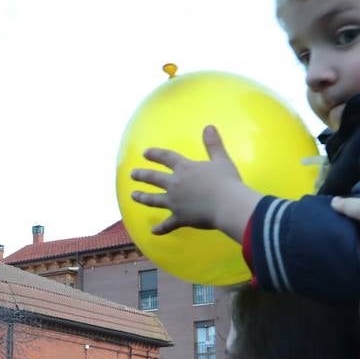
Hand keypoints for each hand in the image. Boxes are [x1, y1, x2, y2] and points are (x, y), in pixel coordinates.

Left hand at [130, 126, 260, 239]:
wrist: (227, 205)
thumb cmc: (226, 181)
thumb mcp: (221, 159)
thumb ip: (213, 144)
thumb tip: (209, 126)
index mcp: (185, 168)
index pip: (166, 158)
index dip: (155, 154)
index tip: (145, 153)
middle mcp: (176, 184)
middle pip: (154, 178)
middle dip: (142, 175)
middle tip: (132, 174)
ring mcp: (175, 202)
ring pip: (154, 199)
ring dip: (142, 197)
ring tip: (133, 195)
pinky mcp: (180, 218)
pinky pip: (168, 225)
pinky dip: (161, 228)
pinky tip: (153, 231)